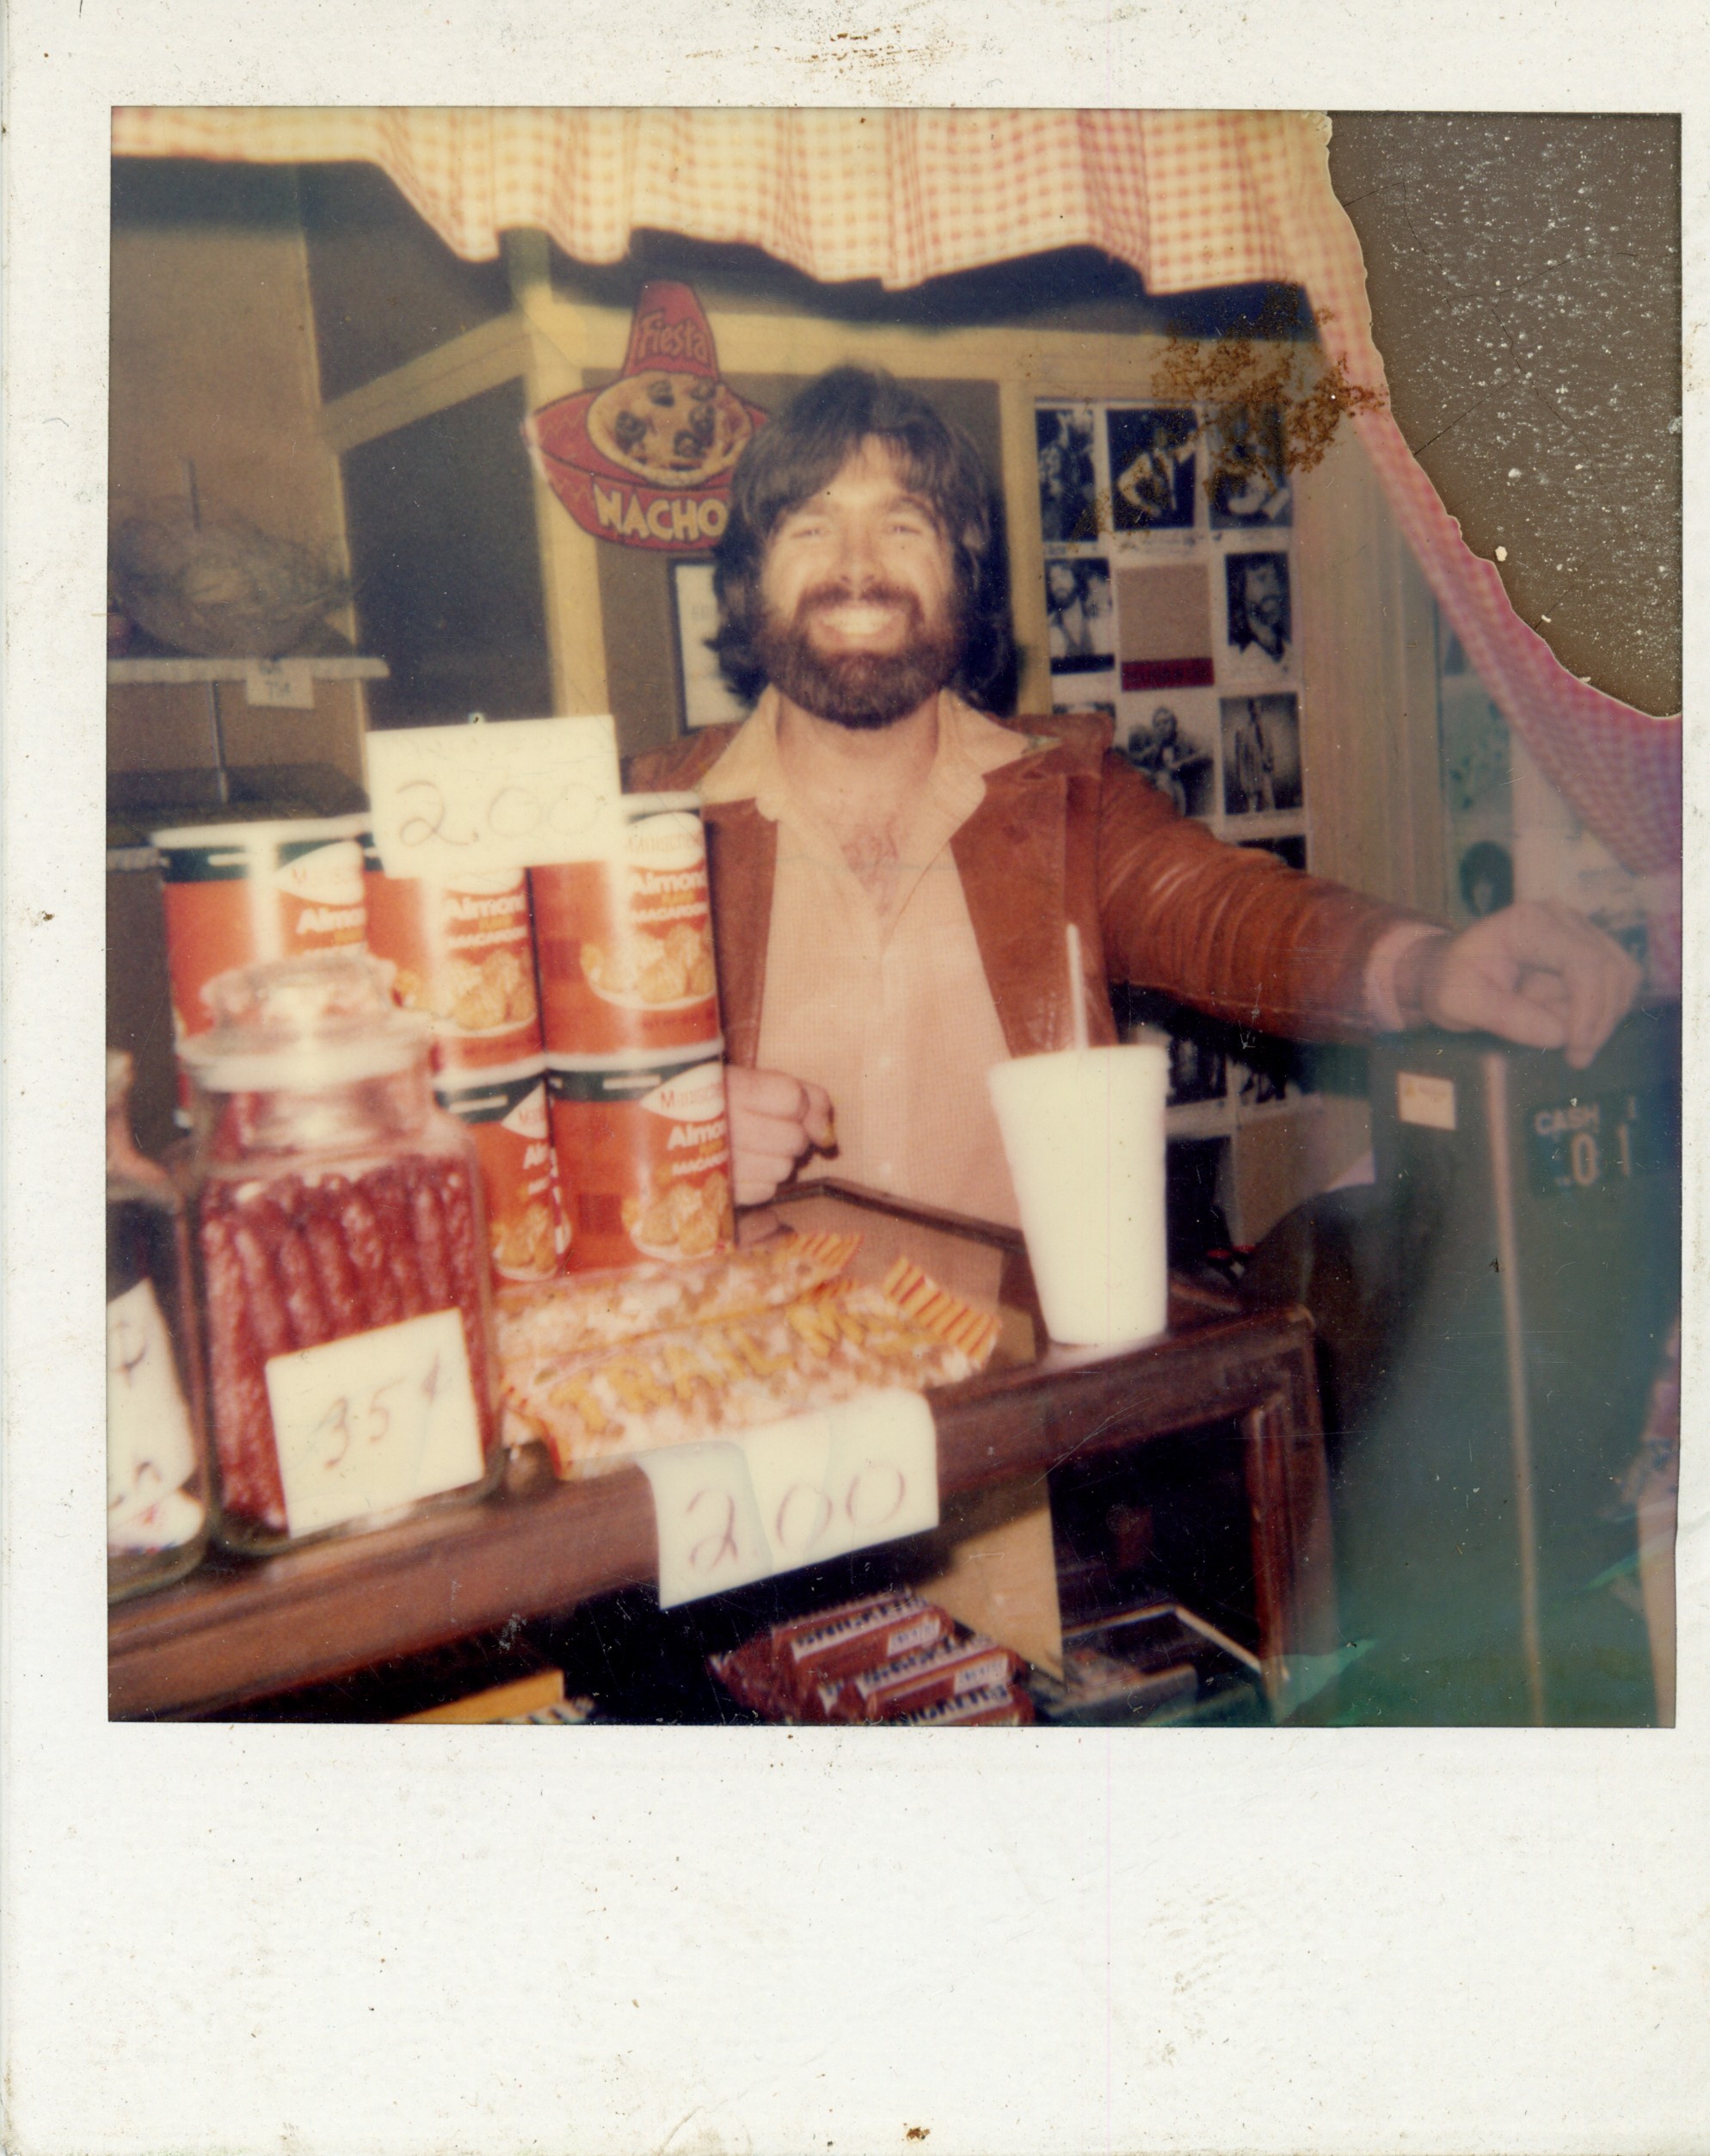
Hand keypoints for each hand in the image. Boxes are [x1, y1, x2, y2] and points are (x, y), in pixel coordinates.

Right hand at [726, 1064, 835, 1205]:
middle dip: (791, 1134)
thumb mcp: (754, 1080)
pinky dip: (761, 1180)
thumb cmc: (717, 1099)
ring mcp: (721, 1163)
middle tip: (764, 1127)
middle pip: (794, 1139)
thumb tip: (829, 1136)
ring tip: (750, 1147)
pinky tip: (742, 1166)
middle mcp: (724, 1126)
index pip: (793, 1099)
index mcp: (731, 1088)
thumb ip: (804, 1095)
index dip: (799, 1104)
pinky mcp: (719, 1192)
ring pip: (784, 1168)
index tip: (783, 1103)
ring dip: (777, 1159)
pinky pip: (767, 1190)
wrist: (658, 1125)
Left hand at [1403, 901, 1641, 1069]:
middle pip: (1612, 971)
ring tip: (1554, 1029)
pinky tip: (1567, 1022)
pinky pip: (1616, 984)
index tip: (1576, 1049)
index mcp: (1529, 924)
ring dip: (1597, 1015)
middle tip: (1573, 1058)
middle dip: (1597, 1021)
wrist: (1449, 970)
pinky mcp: (1591, 948)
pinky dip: (1599, 1011)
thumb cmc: (1450, 983)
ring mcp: (1581, 930)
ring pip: (1622, 979)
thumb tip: (1560, 1034)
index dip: (1590, 1010)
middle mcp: (1562, 918)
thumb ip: (1504, 1017)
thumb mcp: (1458, 1005)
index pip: (1585, 963)